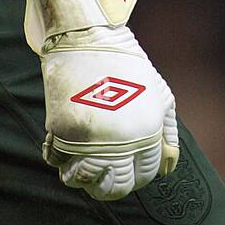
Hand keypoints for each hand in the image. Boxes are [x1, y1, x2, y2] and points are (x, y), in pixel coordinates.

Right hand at [25, 0, 178, 199]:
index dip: (134, 177)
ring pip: (82, 181)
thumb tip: (167, 168)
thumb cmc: (128, 65)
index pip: (143, 176)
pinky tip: (63, 146)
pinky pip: (56, 161)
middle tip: (99, 177)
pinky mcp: (62, 130)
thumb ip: (166, 133)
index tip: (124, 169)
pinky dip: (58, 159)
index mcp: (147, 132)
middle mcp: (120, 141)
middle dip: (107, 187)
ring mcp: (90, 138)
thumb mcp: (160, 94)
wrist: (90, 37)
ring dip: (80, 178)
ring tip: (80, 166)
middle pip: (114, 187)